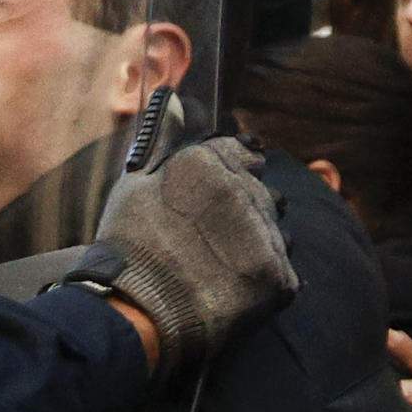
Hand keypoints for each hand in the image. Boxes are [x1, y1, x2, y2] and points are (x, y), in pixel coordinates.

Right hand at [80, 136, 296, 375]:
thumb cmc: (128, 247)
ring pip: (275, 229)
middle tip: (211, 239)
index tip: (220, 193)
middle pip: (262, 191)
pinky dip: (263, 277)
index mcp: (208, 165)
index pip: (243, 152)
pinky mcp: (278, 277)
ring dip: (257, 242)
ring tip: (220, 265)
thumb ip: (162, 140)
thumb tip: (176, 98)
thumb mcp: (134, 184)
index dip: (233, 171)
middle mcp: (243, 192)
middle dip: (244, 209)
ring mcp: (264, 236)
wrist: (133, 313)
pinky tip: (230, 287)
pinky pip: (283, 269)